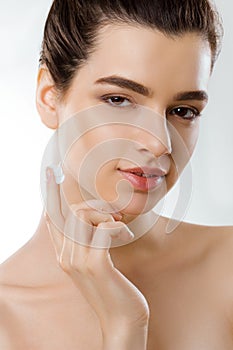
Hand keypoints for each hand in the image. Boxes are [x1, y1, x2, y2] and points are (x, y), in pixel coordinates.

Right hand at [44, 166, 148, 347]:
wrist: (123, 319)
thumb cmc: (113, 287)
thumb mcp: (96, 262)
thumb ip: (89, 242)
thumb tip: (94, 219)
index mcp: (65, 254)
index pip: (52, 218)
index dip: (51, 195)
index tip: (50, 173)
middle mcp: (66, 256)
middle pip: (73, 212)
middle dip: (97, 206)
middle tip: (116, 216)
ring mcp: (79, 261)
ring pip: (84, 216)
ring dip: (107, 216)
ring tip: (121, 228)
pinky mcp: (96, 265)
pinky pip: (103, 230)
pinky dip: (117, 228)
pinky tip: (126, 237)